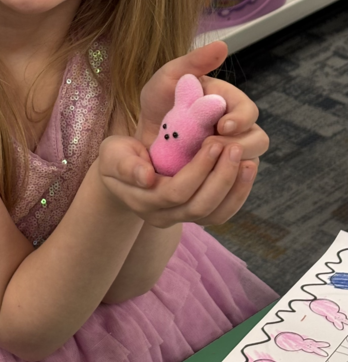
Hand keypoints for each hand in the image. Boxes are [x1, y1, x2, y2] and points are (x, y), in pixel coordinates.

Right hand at [98, 132, 257, 229]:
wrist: (124, 173)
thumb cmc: (118, 157)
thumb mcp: (113, 154)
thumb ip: (126, 165)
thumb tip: (146, 178)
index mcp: (143, 201)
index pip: (176, 192)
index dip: (198, 170)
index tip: (213, 142)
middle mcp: (163, 216)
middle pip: (200, 206)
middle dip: (221, 177)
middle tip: (234, 147)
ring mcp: (180, 219)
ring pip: (214, 215)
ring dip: (234, 189)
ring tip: (248, 161)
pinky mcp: (195, 215)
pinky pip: (221, 214)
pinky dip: (237, 194)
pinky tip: (246, 170)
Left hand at [135, 41, 267, 176]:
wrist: (142, 138)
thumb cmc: (158, 104)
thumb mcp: (168, 79)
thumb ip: (194, 62)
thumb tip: (222, 45)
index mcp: (228, 103)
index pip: (249, 111)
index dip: (241, 119)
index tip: (223, 125)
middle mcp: (237, 129)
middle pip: (258, 140)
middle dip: (240, 145)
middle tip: (213, 147)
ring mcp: (232, 154)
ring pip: (249, 165)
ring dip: (231, 166)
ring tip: (205, 164)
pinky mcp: (221, 177)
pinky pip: (234, 187)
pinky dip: (225, 186)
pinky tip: (206, 183)